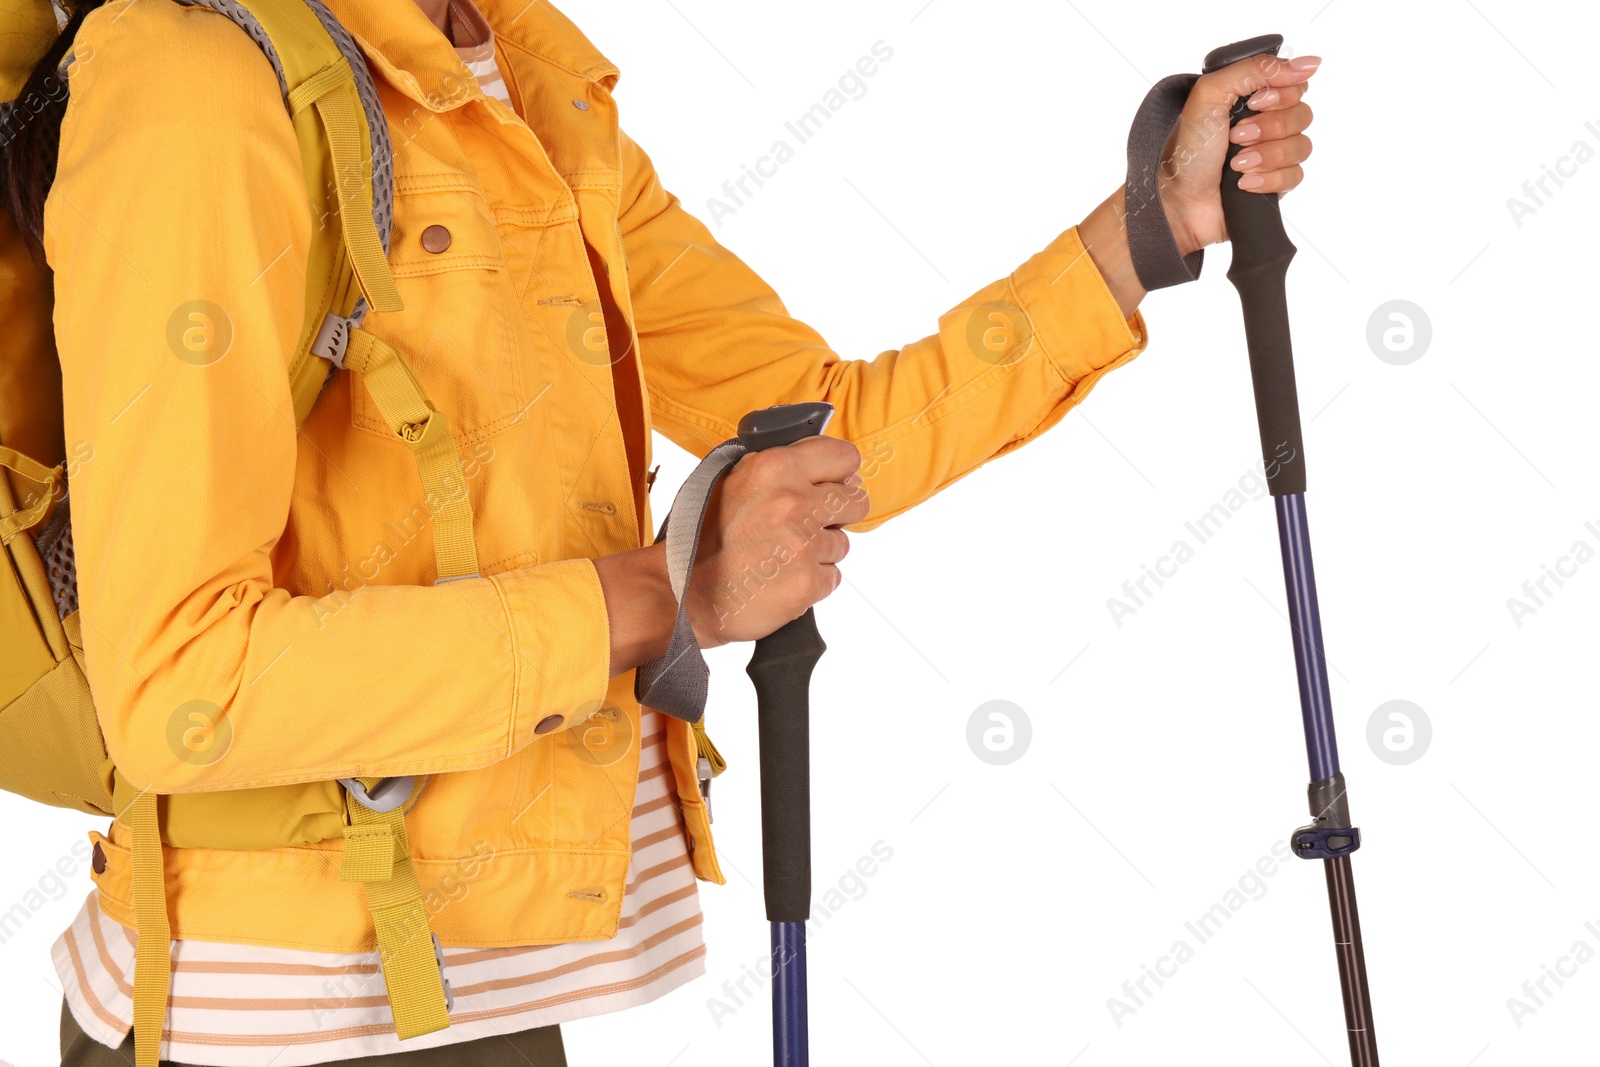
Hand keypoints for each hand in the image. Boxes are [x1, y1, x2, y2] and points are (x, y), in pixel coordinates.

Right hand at [687, 436, 868, 646]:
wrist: (683, 591)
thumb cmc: (705, 537)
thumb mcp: (734, 481)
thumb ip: (783, 470)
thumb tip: (842, 475)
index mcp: (773, 468)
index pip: (843, 456)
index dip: (839, 473)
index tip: (831, 485)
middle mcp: (792, 502)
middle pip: (856, 501)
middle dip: (838, 514)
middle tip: (808, 526)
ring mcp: (803, 545)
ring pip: (842, 543)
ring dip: (820, 551)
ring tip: (782, 556)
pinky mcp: (807, 583)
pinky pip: (832, 576)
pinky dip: (812, 580)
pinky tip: (782, 578)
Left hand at [1161, 52, 1320, 255]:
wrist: (1177, 201)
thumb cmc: (1186, 150)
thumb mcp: (1210, 94)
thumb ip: (1255, 68)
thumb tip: (1309, 62)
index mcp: (1251, 98)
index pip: (1295, 84)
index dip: (1281, 94)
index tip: (1253, 103)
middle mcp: (1265, 123)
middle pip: (1303, 114)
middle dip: (1268, 128)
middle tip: (1236, 137)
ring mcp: (1272, 154)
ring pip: (1302, 146)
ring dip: (1267, 156)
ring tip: (1236, 164)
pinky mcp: (1274, 183)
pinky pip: (1295, 176)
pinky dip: (1268, 180)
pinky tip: (1244, 184)